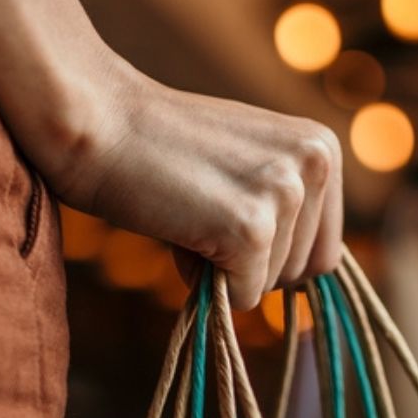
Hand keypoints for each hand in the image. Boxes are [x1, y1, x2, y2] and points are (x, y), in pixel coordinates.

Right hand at [0, 0, 342, 310]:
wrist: (91, 120)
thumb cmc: (159, 150)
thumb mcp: (248, 163)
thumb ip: (285, 203)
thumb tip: (317, 275)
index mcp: (322, 146)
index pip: (326, 251)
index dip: (270, 252)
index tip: (221, 209)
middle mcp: (317, 162)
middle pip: (307, 273)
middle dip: (250, 263)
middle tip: (196, 209)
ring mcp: (285, 191)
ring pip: (273, 286)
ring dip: (222, 268)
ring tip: (184, 210)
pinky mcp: (250, 225)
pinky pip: (242, 296)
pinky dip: (202, 282)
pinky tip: (176, 228)